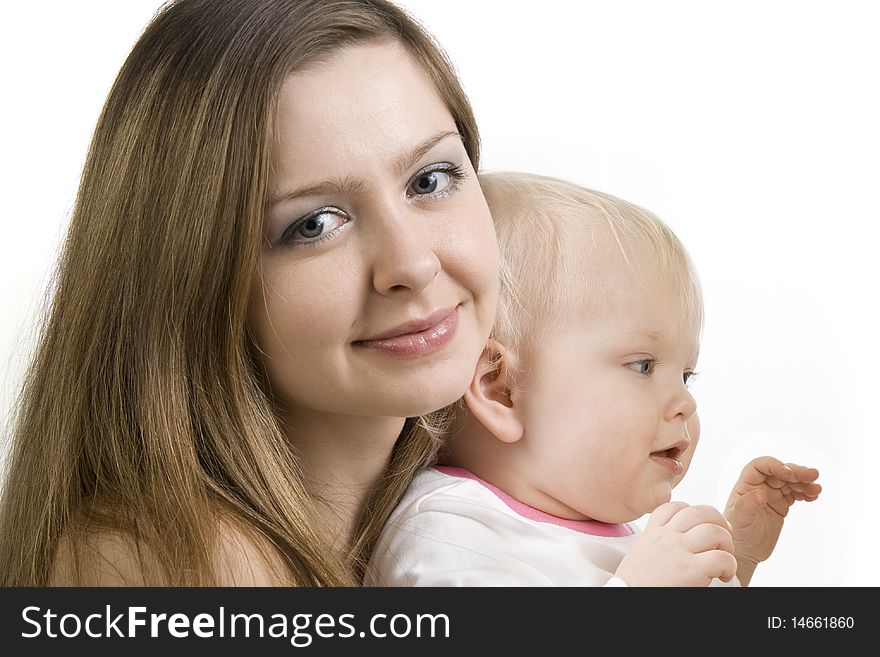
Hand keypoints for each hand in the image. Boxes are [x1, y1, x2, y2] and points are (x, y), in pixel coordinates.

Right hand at [615, 502, 736, 586]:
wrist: (628, 595)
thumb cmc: (637, 582)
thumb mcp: (641, 551)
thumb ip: (658, 541)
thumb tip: (677, 540)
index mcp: (655, 532)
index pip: (678, 507)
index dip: (696, 514)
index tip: (703, 528)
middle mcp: (667, 536)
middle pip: (701, 512)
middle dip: (718, 523)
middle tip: (722, 540)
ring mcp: (679, 551)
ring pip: (715, 531)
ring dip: (726, 544)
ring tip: (724, 559)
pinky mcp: (691, 569)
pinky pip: (722, 558)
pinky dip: (729, 566)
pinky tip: (724, 576)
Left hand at [725, 456, 820, 585]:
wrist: (745, 551)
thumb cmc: (737, 534)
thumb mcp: (739, 521)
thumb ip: (747, 506)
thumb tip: (760, 494)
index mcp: (745, 485)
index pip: (760, 466)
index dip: (775, 465)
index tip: (790, 474)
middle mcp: (758, 486)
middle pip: (779, 471)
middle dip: (796, 471)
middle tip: (812, 475)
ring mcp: (771, 494)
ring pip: (790, 481)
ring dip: (804, 482)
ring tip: (816, 489)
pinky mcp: (781, 504)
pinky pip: (795, 493)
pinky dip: (805, 492)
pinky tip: (814, 495)